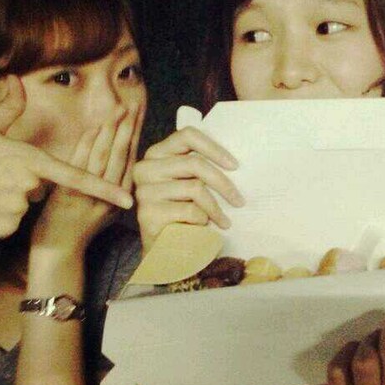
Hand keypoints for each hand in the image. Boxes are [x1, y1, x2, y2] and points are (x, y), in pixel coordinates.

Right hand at [0, 76, 132, 237]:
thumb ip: (8, 106)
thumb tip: (19, 81)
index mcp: (30, 160)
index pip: (77, 176)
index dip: (106, 188)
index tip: (129, 198)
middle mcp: (29, 186)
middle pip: (43, 188)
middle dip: (26, 182)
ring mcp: (17, 209)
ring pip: (28, 205)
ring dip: (12, 199)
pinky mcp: (4, 229)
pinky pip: (13, 222)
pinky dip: (0, 216)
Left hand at [32, 104, 141, 253]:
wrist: (60, 251)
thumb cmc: (81, 228)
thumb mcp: (107, 206)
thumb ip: (114, 183)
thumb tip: (121, 156)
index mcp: (122, 196)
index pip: (134, 159)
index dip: (137, 135)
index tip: (141, 115)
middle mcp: (111, 195)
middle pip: (124, 154)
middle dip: (129, 127)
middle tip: (134, 105)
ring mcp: (90, 195)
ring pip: (105, 157)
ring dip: (112, 131)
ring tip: (118, 110)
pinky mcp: (70, 194)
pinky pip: (81, 164)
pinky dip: (88, 144)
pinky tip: (94, 128)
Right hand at [133, 126, 243, 250]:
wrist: (165, 249)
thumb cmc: (183, 213)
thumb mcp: (190, 183)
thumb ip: (200, 166)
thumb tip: (234, 160)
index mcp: (157, 153)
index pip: (188, 135)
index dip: (214, 148)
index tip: (235, 165)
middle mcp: (145, 168)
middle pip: (195, 164)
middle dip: (224, 184)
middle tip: (240, 201)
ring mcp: (144, 191)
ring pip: (195, 188)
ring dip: (216, 208)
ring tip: (224, 221)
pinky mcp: (147, 213)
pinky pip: (189, 210)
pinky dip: (202, 220)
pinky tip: (203, 228)